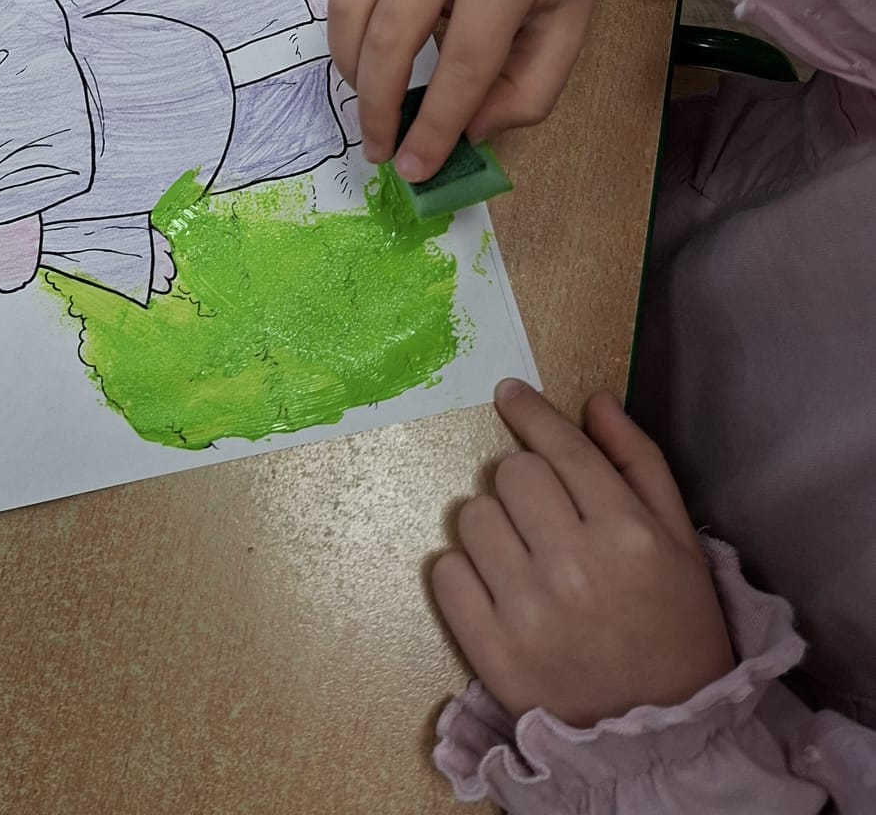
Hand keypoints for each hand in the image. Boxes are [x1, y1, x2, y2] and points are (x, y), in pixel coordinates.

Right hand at [327, 0, 604, 178]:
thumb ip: (525, 93)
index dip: (434, 127)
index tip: (416, 168)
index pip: (461, 67)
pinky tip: (365, 60)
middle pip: (391, 38)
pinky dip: (347, 34)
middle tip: (379, 148)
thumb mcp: (567, 31)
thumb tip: (464, 133)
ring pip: (353, 10)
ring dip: (353, 71)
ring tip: (369, 106)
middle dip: (377, 107)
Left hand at [433, 381, 736, 725]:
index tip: (509, 394)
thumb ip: (638, 462)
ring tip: (524, 556)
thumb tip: (596, 402)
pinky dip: (464, 573)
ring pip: (472, 517)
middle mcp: (574, 568)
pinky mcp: (492, 652)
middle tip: (544, 516)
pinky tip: (498, 588)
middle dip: (524, 483)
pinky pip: (446, 573)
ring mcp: (528, 613)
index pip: (561, 448)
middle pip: (510, 474)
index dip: (531, 413)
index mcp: (627, 535)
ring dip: (492, 526)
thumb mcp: (678, 540)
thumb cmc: (676, 626)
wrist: (663, 731)